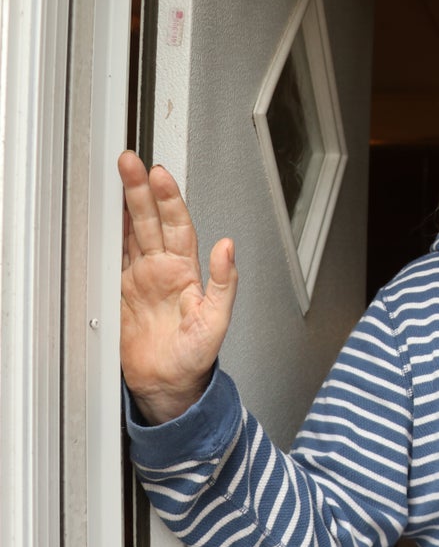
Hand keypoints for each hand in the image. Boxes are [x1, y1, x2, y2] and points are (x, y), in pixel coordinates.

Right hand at [119, 150, 237, 423]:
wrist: (169, 384)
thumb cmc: (196, 355)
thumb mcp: (217, 320)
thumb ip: (224, 282)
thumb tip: (228, 247)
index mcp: (187, 271)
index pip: (178, 226)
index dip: (169, 200)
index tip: (160, 176)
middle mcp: (163, 269)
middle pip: (150, 221)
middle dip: (140, 190)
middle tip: (130, 163)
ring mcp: (140, 278)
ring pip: (131, 232)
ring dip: (125, 206)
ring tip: (118, 177)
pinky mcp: (120, 292)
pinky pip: (111, 256)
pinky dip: (105, 236)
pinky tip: (101, 216)